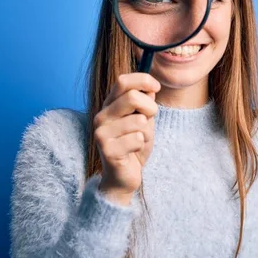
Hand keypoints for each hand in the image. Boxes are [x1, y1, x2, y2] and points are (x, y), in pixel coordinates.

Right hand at [93, 73, 159, 205]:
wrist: (124, 176)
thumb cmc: (134, 145)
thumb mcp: (143, 120)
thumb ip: (144, 103)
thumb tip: (150, 86)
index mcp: (109, 105)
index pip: (123, 81)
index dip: (143, 80)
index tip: (156, 87)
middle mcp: (101, 116)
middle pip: (133, 97)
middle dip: (150, 108)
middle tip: (150, 120)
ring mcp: (102, 133)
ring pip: (139, 121)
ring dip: (147, 132)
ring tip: (139, 141)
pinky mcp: (107, 149)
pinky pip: (138, 139)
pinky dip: (141, 145)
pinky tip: (133, 153)